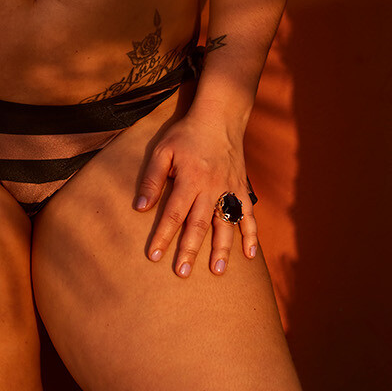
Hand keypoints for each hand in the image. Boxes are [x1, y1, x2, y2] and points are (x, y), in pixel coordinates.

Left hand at [134, 117, 257, 278]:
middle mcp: (211, 188)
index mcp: (190, 179)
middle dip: (190, 250)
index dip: (163, 235)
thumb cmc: (186, 134)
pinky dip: (251, 235)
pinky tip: (250, 255)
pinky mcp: (242, 189)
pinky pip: (248, 215)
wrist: (220, 117)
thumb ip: (152, 179)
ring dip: (221, 249)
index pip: (174, 213)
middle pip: (199, 224)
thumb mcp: (163, 150)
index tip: (153, 256)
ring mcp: (229, 190)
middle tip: (181, 273)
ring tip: (216, 271)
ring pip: (226, 224)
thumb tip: (140, 207)